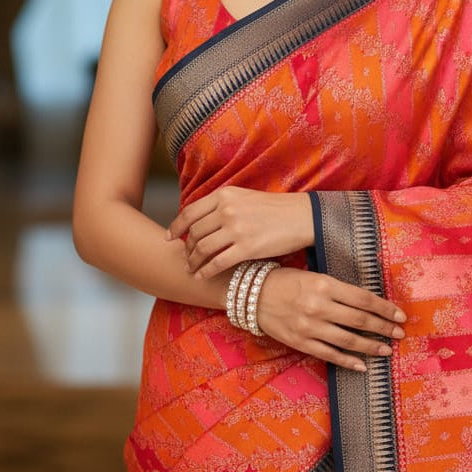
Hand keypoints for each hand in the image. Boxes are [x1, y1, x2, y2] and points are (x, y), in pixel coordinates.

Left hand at [168, 186, 313, 277]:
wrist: (301, 217)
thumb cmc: (274, 208)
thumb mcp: (244, 197)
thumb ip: (222, 205)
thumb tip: (201, 220)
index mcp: (224, 195)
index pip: (190, 212)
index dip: (175, 226)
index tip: (169, 237)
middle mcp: (227, 210)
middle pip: (194, 232)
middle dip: (186, 248)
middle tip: (185, 257)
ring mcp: (236, 229)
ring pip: (202, 248)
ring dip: (193, 261)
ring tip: (191, 269)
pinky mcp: (246, 248)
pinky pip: (217, 263)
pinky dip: (205, 271)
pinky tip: (201, 276)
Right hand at [256, 265, 406, 371]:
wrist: (252, 295)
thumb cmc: (285, 281)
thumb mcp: (314, 276)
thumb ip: (338, 288)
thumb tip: (368, 301)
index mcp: (324, 285)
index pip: (363, 298)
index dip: (385, 308)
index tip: (400, 315)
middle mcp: (319, 306)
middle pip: (360, 320)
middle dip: (383, 328)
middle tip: (399, 334)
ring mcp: (310, 327)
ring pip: (348, 340)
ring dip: (371, 347)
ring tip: (386, 350)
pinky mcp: (301, 342)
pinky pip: (329, 355)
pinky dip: (348, 362)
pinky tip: (362, 366)